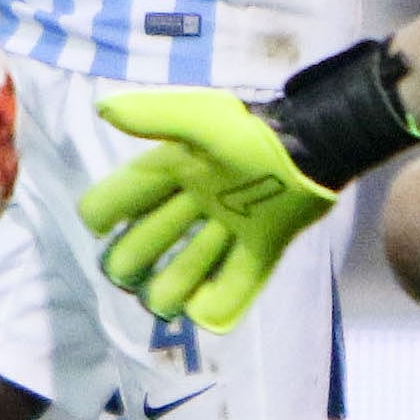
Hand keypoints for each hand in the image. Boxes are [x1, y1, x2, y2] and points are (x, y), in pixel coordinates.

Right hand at [83, 90, 338, 330]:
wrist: (316, 149)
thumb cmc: (255, 135)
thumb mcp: (202, 118)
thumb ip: (154, 117)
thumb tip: (103, 109)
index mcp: (173, 171)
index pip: (117, 199)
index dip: (102, 215)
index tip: (103, 226)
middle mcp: (195, 202)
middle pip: (144, 244)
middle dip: (131, 260)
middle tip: (132, 272)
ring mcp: (229, 227)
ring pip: (185, 270)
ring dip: (170, 286)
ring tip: (167, 298)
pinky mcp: (263, 246)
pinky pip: (235, 286)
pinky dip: (217, 305)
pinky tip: (202, 310)